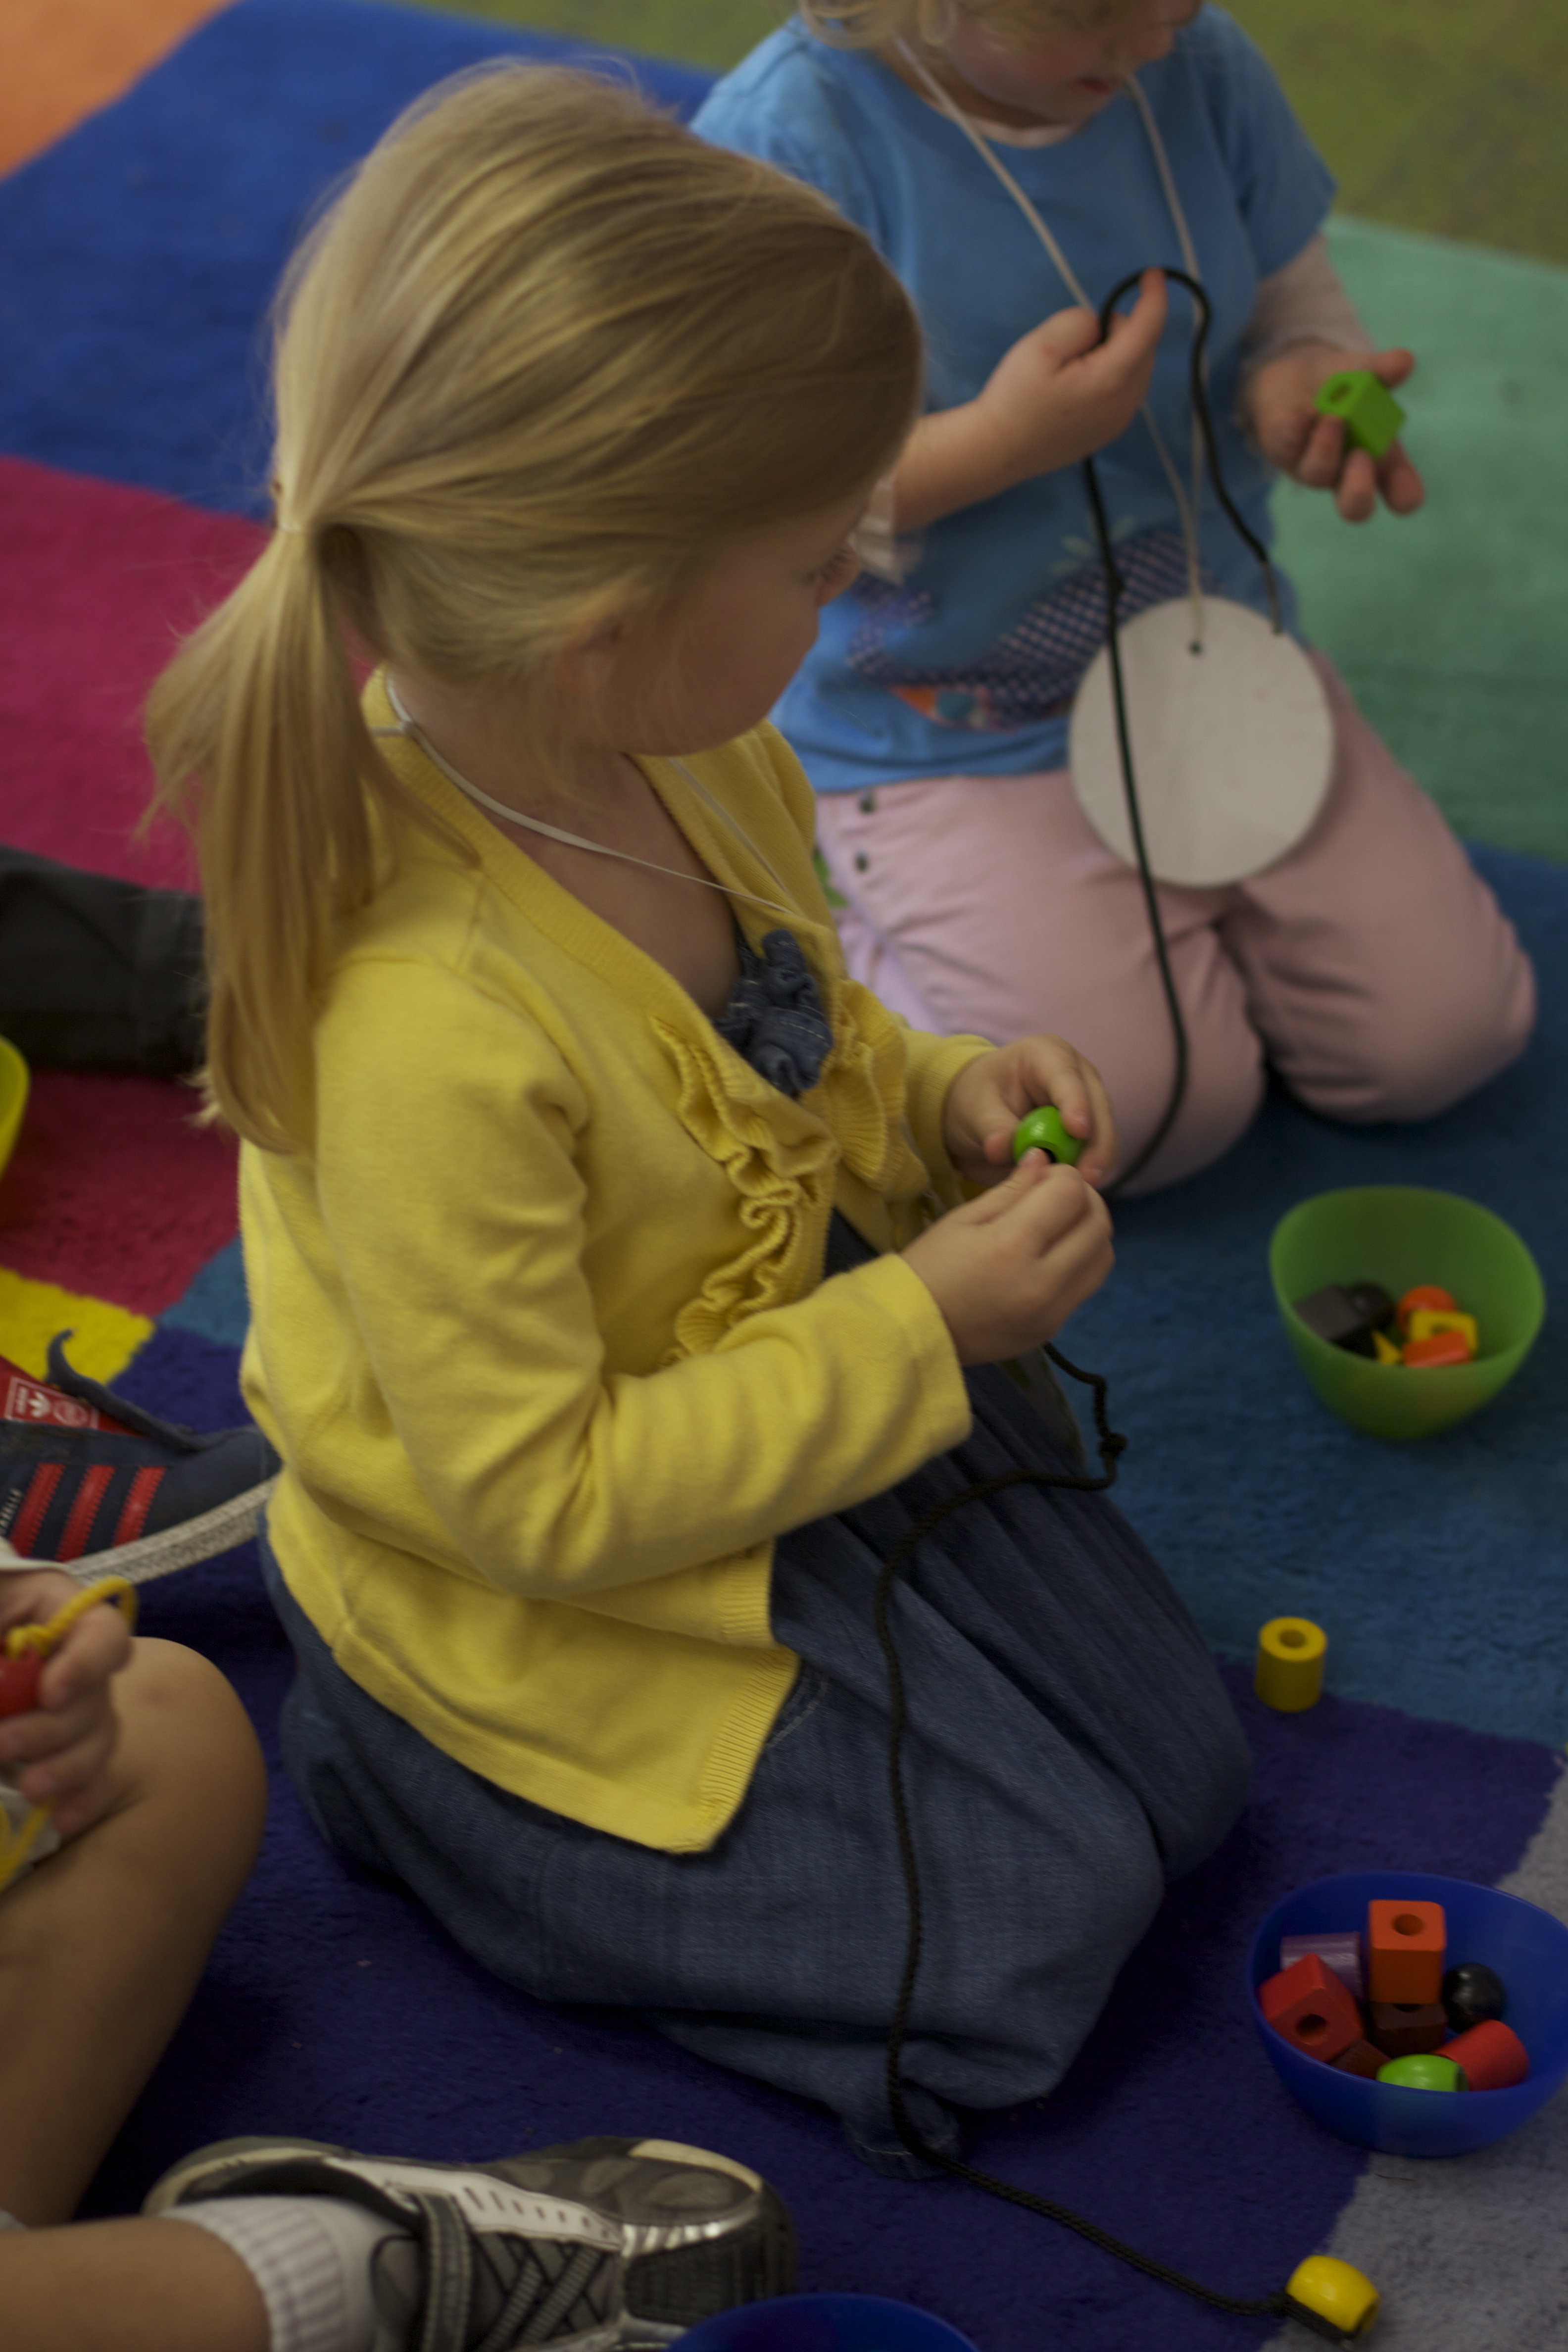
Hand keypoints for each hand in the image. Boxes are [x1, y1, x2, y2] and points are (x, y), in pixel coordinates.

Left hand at [0, 1568, 132, 1840]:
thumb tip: (2, 1697)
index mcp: (54, 1612)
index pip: (101, 1631)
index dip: (88, 1662)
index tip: (51, 1693)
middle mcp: (73, 1660)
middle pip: (97, 1696)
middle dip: (53, 1729)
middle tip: (2, 1746)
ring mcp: (69, 1706)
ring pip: (97, 1739)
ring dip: (67, 1768)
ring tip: (29, 1789)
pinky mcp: (57, 1748)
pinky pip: (89, 1776)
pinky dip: (81, 1799)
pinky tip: (62, 1820)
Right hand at [895, 271, 1167, 528]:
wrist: (999, 451)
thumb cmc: (1015, 398)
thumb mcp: (1040, 346)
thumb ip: (1078, 323)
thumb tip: (1098, 327)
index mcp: (1111, 379)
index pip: (1147, 329)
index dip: (1154, 297)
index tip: (1152, 274)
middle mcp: (1125, 404)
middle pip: (1143, 348)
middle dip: (1120, 331)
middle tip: (1077, 339)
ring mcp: (1120, 422)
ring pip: (1136, 369)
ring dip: (1116, 354)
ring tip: (1074, 363)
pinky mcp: (1110, 432)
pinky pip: (1125, 390)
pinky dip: (1112, 375)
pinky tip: (1078, 384)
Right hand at [902, 1150, 1113, 1365]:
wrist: (912, 1333)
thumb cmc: (928, 1269)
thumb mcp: (963, 1220)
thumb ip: (1011, 1190)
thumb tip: (1044, 1160)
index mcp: (1012, 1248)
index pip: (1070, 1193)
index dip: (1062, 1174)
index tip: (1044, 1175)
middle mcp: (1042, 1284)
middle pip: (1098, 1224)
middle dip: (1085, 1199)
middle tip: (1058, 1195)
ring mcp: (1052, 1313)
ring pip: (1103, 1257)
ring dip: (1089, 1232)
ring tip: (1059, 1225)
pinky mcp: (1052, 1330)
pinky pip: (1085, 1286)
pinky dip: (1079, 1262)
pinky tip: (1048, 1256)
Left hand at [941, 1035, 1116, 1190]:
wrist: (980, 1112)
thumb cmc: (977, 1099)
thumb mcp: (974, 1109)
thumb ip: (991, 1127)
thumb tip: (1001, 1148)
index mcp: (1047, 1054)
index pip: (1066, 1077)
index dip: (1075, 1103)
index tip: (1078, 1131)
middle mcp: (1078, 1073)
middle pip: (1097, 1106)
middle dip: (1096, 1143)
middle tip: (1088, 1177)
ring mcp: (1089, 1101)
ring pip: (1104, 1133)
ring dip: (1095, 1162)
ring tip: (1082, 1189)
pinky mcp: (1091, 1128)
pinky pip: (1097, 1152)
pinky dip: (1089, 1170)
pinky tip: (1080, 1189)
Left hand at [1246, 343, 1423, 521]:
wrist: (1293, 377)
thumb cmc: (1340, 386)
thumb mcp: (1364, 375)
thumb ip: (1382, 371)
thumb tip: (1405, 361)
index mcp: (1380, 462)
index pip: (1400, 496)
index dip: (1404, 498)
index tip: (1405, 489)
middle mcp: (1345, 473)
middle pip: (1354, 508)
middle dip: (1359, 490)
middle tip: (1362, 455)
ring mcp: (1310, 466)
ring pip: (1318, 475)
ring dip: (1328, 447)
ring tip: (1334, 415)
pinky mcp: (1281, 450)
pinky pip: (1289, 449)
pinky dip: (1300, 429)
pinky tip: (1306, 411)